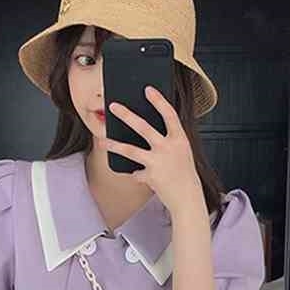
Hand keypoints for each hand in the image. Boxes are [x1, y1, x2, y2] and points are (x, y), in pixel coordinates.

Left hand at [100, 86, 202, 216]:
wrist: (188, 199)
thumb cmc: (185, 175)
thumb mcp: (182, 153)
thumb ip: (168, 142)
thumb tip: (147, 133)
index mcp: (180, 139)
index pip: (169, 115)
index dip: (158, 101)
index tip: (148, 90)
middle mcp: (168, 148)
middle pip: (143, 127)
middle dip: (126, 115)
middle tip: (113, 106)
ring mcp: (158, 162)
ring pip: (130, 150)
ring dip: (114, 145)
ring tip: (101, 141)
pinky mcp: (150, 176)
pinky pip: (137, 172)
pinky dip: (138, 174)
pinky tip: (142, 177)